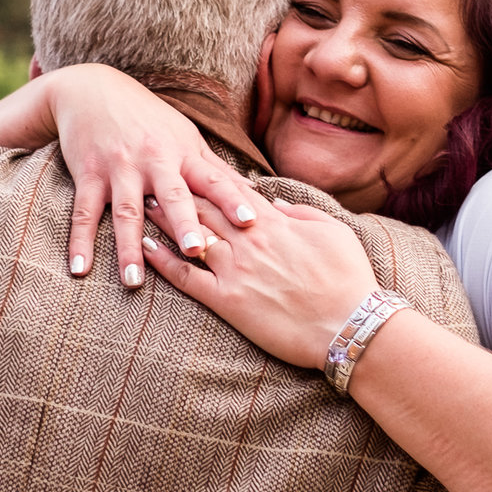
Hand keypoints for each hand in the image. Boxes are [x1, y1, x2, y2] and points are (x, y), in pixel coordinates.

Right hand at [46, 66, 259, 287]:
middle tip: (198, 251)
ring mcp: (119, 168)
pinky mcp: (88, 174)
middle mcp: (152, 160)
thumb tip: (256, 193)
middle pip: (172, 195)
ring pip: (126, 212)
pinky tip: (79, 269)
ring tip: (133, 282)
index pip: (212, 178)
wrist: (91, 90)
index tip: (251, 221)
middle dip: (184, 223)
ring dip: (128, 248)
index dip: (231, 199)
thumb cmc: (147, 118)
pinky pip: (84, 212)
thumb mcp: (184, 136)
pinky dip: (80, 241)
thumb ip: (215, 169)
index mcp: (181, 153)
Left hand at [139, 196, 378, 370]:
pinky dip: (165, 262)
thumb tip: (274, 203)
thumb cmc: (350, 280)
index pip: (234, 193)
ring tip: (140, 204)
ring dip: (164, 219)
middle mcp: (250, 241)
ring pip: (190, 236)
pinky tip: (147, 249)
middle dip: (177, 190)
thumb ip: (301, 214)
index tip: (189, 164)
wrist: (351, 326)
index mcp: (275, 224)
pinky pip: (187, 278)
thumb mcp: (334, 233)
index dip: (210, 178)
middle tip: (151, 176)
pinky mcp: (228, 301)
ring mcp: (236, 270)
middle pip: (205, 208)